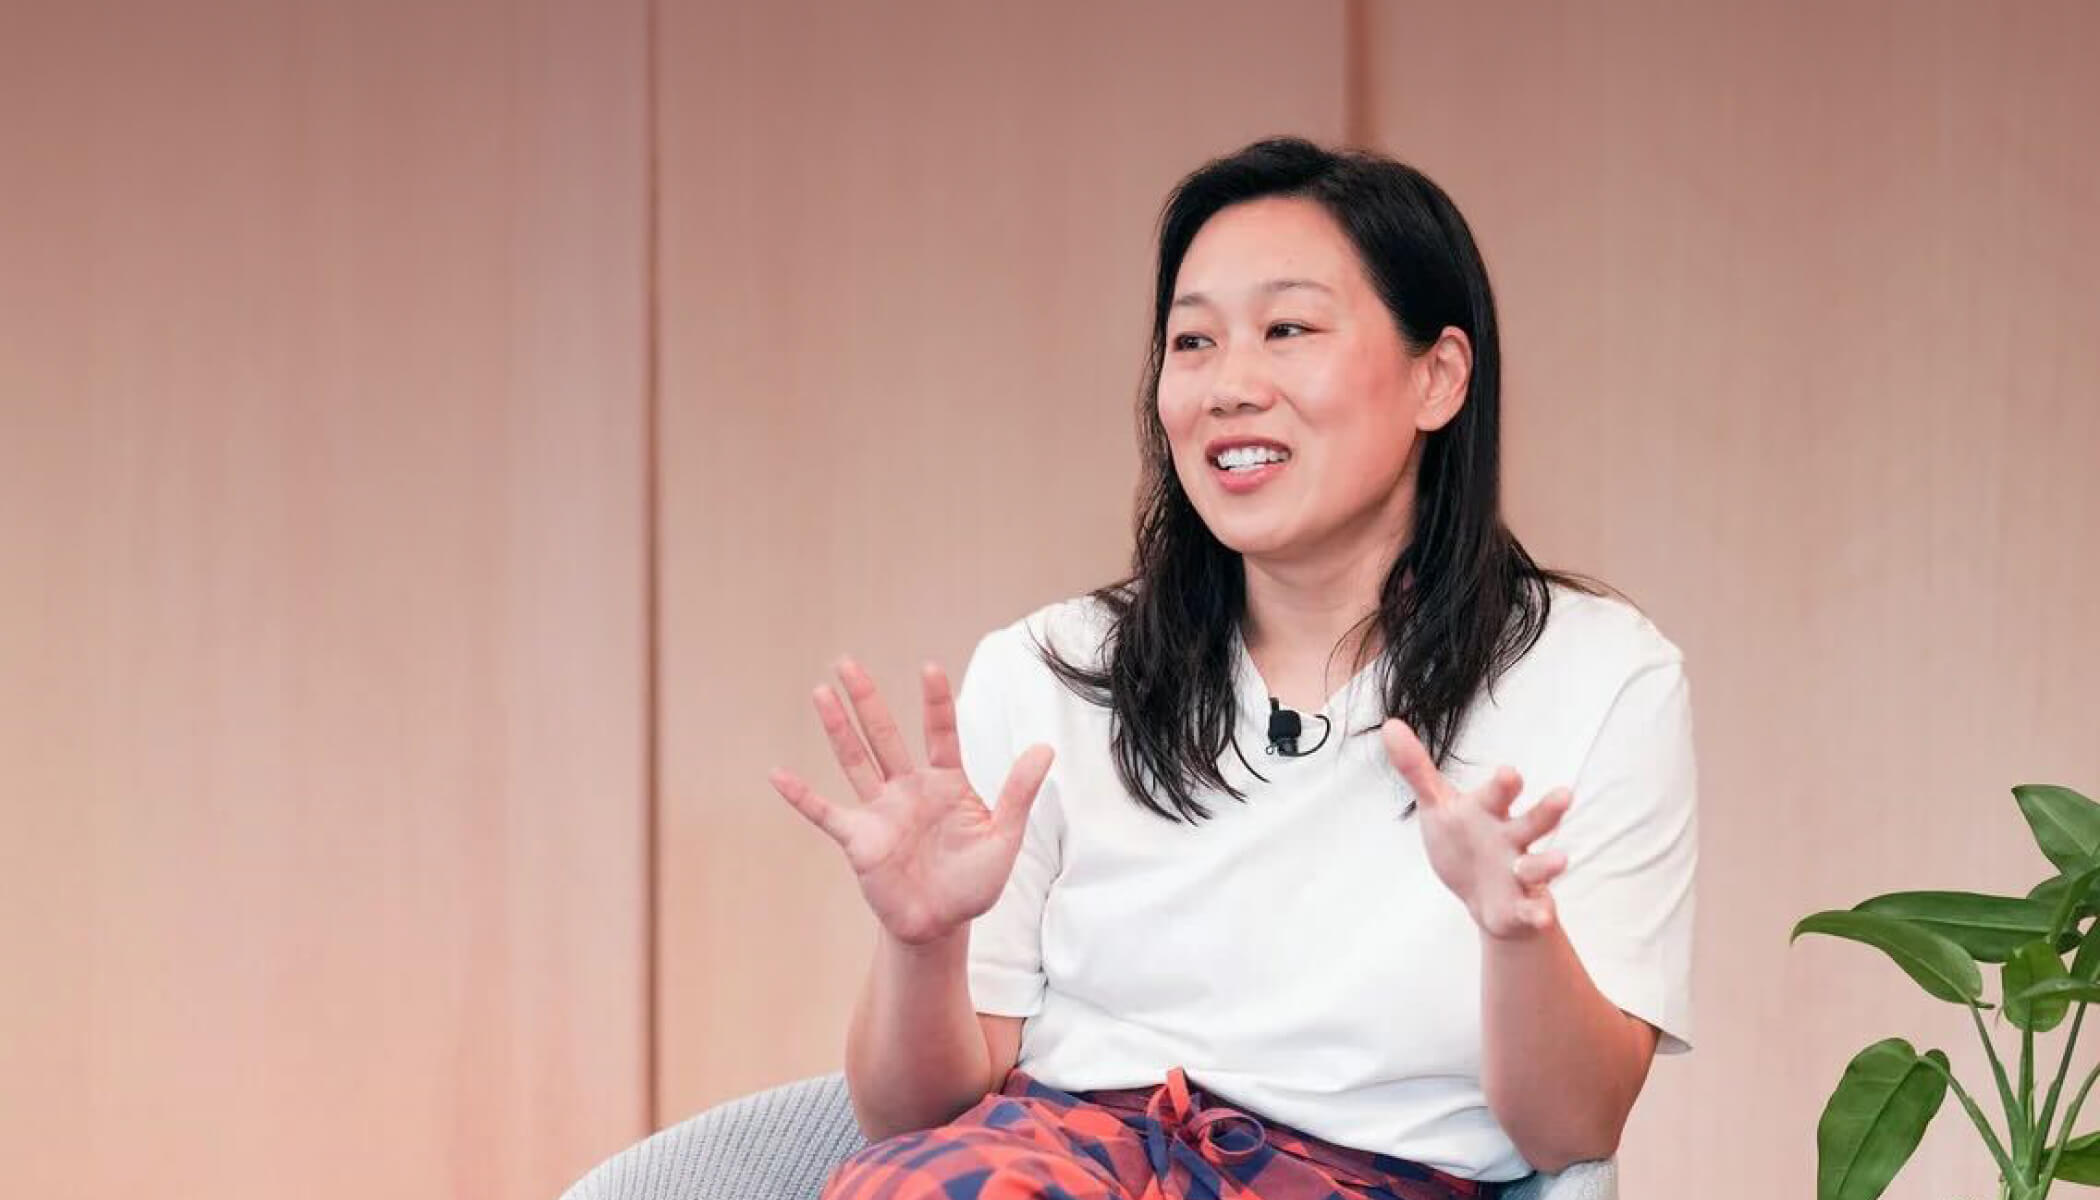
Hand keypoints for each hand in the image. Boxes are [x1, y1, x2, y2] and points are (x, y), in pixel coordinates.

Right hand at [769, 657, 1054, 946]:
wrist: (940, 925)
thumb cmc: (973, 883)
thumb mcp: (1003, 838)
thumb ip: (1018, 793)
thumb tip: (1045, 748)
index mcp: (946, 784)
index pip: (940, 733)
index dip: (935, 703)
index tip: (929, 669)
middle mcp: (909, 788)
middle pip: (884, 734)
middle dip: (867, 699)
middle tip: (846, 661)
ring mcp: (880, 811)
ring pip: (855, 760)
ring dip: (837, 728)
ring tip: (822, 692)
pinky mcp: (859, 839)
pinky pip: (825, 813)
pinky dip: (801, 796)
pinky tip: (777, 774)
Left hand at [1381, 719, 1571, 940]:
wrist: (1482, 896)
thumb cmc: (1463, 840)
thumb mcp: (1437, 806)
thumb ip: (1416, 769)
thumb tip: (1389, 724)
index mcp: (1490, 812)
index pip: (1498, 794)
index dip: (1504, 785)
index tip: (1509, 773)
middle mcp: (1511, 838)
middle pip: (1532, 822)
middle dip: (1546, 811)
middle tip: (1564, 795)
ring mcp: (1520, 872)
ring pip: (1538, 866)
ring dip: (1548, 863)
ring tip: (1560, 860)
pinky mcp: (1521, 905)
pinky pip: (1532, 909)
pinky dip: (1537, 913)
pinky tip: (1541, 916)